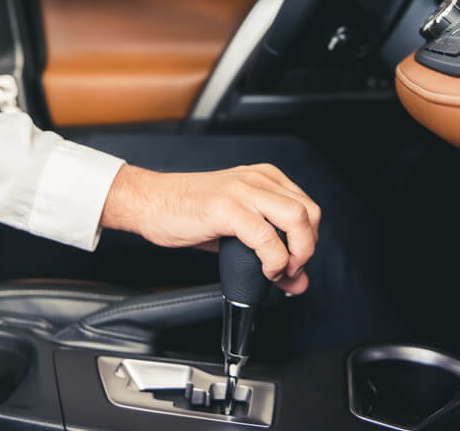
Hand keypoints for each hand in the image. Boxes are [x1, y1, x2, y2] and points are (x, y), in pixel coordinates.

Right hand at [100, 164, 320, 294]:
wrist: (150, 201)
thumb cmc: (187, 211)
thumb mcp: (236, 227)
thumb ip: (269, 250)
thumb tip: (298, 280)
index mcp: (264, 178)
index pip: (308, 207)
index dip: (309, 240)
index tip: (297, 264)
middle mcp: (257, 179)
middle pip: (309, 212)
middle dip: (307, 248)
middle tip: (292, 270)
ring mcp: (242, 191)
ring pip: (296, 219)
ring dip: (297, 253)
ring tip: (280, 270)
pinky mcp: (226, 207)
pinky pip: (266, 236)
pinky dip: (274, 260)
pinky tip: (264, 269)